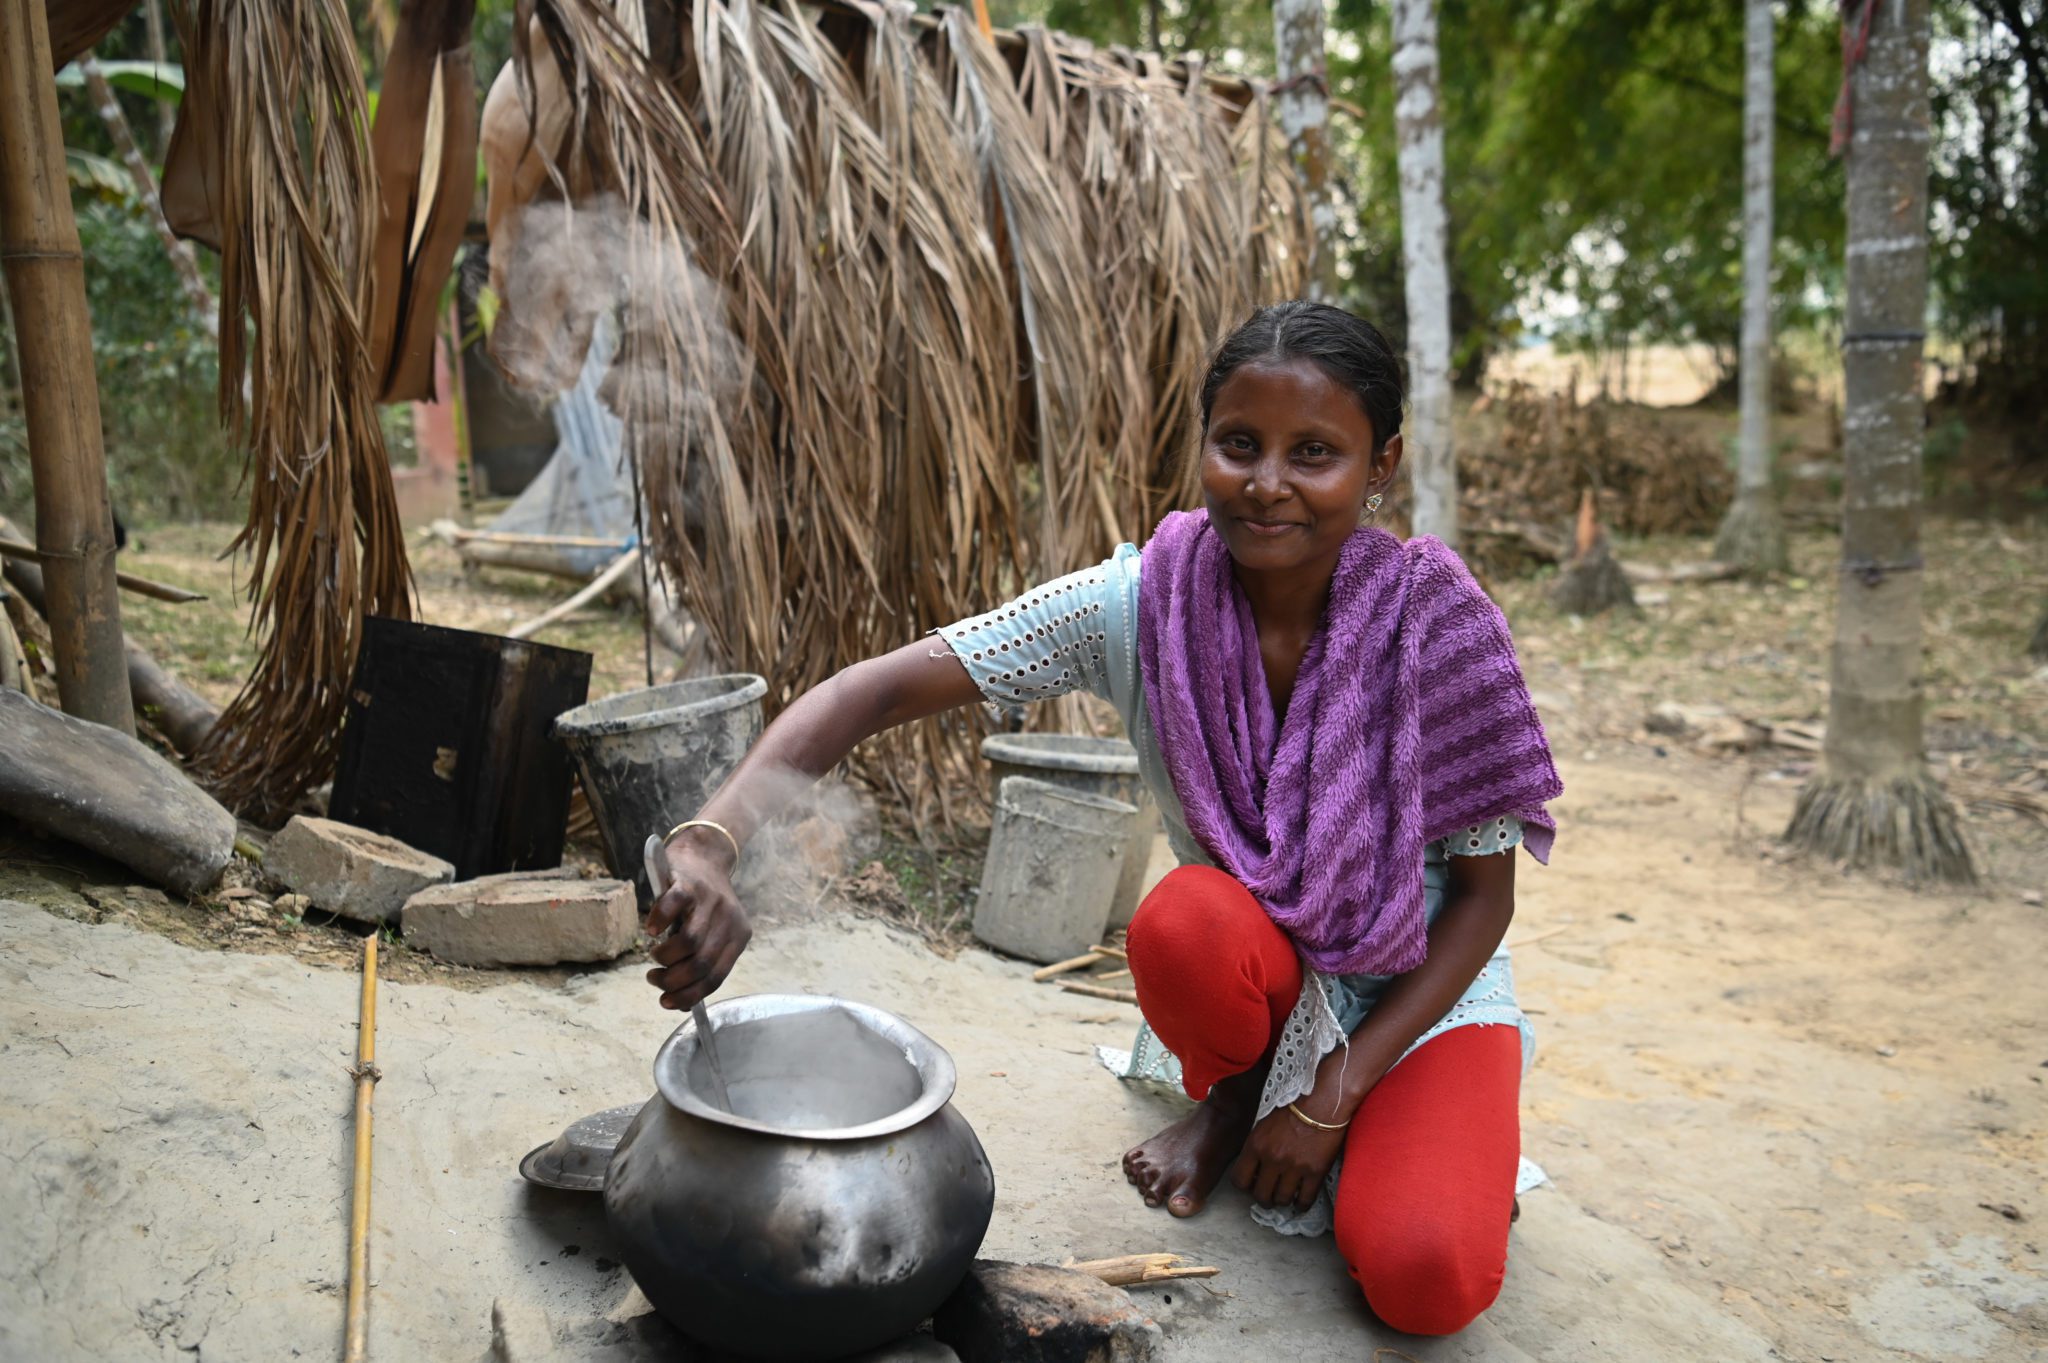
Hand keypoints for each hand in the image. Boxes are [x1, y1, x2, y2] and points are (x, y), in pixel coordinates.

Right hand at [644, 832, 749, 1010]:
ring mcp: (709, 901)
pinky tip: (650, 930)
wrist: (706, 854)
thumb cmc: (703, 903)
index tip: (667, 1002)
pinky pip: (671, 908)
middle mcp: (729, 920)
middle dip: (672, 981)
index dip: (689, 995)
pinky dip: (657, 923)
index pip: (716, 977)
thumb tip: (681, 1002)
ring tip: (655, 957)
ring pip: (689, 943)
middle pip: (701, 964)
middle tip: (656, 979)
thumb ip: (701, 961)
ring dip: (665, 958)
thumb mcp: (713, 932)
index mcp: (738, 937)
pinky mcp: (688, 883)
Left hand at [1230, 1102, 1346, 1211]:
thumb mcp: (1263, 1126)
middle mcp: (1272, 1159)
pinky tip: (1300, 1201)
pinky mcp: (1315, 1172)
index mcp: (1256, 1145)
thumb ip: (1255, 1148)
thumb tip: (1252, 1171)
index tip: (1251, 1185)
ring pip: (1282, 1200)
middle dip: (1263, 1199)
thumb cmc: (1292, 1111)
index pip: (1239, 1180)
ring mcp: (1294, 1167)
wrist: (1322, 1104)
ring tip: (1285, 1197)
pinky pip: (1305, 1200)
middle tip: (1268, 1196)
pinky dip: (1301, 1204)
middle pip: (1260, 1195)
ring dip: (1282, 1201)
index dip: (1244, 1186)